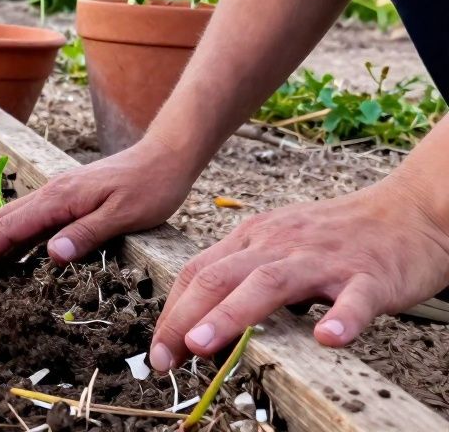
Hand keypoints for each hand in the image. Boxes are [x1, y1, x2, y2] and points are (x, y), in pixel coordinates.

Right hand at [0, 137, 197, 276]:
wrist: (166, 156)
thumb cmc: (151, 187)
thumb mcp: (124, 216)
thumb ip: (86, 234)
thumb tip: (51, 255)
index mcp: (59, 198)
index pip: (10, 227)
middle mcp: (51, 193)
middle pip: (1, 219)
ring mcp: (58, 194)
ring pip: (12, 217)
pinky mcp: (67, 198)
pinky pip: (30, 219)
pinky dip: (11, 236)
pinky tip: (10, 252)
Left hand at [149, 175, 448, 371]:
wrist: (409, 211)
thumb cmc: (337, 235)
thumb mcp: (278, 244)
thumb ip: (243, 275)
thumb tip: (201, 320)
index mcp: (255, 238)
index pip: (199, 271)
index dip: (172, 310)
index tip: (157, 348)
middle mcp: (281, 244)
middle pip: (221, 276)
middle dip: (186, 316)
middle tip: (166, 354)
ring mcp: (324, 259)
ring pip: (270, 283)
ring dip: (231, 314)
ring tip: (204, 344)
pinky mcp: (370, 275)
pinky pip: (355, 298)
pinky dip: (342, 317)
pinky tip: (328, 338)